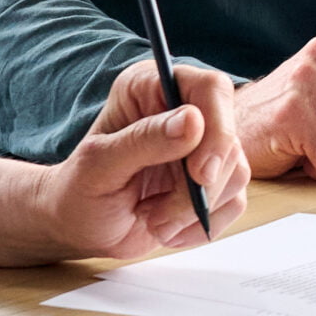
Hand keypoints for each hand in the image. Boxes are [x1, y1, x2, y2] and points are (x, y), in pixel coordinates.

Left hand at [32, 62, 248, 259]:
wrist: (82, 226)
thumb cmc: (80, 188)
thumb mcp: (100, 164)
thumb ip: (144, 140)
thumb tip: (194, 121)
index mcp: (149, 87)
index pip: (209, 89)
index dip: (216, 128)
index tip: (199, 174)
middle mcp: (181, 110)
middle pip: (229, 136)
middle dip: (201, 186)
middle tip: (162, 215)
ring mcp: (201, 147)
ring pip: (235, 172)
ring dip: (195, 210)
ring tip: (153, 219)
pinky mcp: (212, 181)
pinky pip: (234, 201)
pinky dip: (202, 224)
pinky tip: (167, 227)